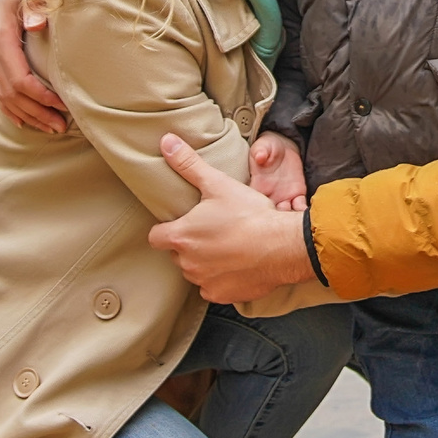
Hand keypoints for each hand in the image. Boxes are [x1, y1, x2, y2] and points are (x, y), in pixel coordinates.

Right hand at [0, 0, 66, 133]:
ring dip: (25, 112)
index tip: (64, 107)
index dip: (40, 98)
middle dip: (35, 112)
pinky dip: (11, 104)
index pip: (18, 78)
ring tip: (50, 127)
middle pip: (10, 91)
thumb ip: (37, 0)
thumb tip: (36, 25)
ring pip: (2, 91)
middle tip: (62, 127)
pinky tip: (24, 117)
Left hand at [147, 135, 316, 304]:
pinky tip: (236, 265)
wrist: (282, 247)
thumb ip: (188, 165)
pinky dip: (220, 279)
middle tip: (211, 231)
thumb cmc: (250, 215)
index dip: (165, 229)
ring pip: (195, 271)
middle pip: (177, 254)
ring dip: (204, 262)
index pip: (156, 237)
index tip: (180, 223)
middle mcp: (187, 262)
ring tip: (226, 246)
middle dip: (188, 244)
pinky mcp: (221, 295)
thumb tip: (167, 143)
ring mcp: (204, 281)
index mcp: (181, 236)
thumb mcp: (218, 184)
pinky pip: (212, 288)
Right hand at [247, 131, 307, 211]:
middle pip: (270, 218)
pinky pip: (300, 208)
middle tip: (285, 216)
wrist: (283, 148)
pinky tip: (307, 212)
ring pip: (286, 216)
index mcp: (257, 188)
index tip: (266, 216)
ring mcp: (284, 198)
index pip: (253, 207)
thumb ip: (260, 151)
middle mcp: (269, 197)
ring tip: (296, 216)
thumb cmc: (268, 147)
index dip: (258, 215)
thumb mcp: (262, 146)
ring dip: (291, 219)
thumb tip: (260, 156)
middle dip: (276, 222)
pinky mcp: (297, 195)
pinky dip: (303, 212)